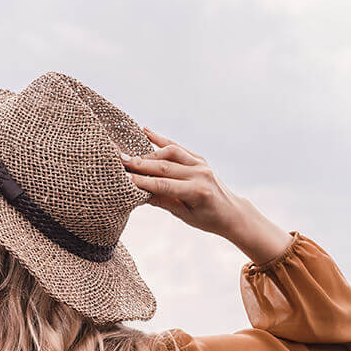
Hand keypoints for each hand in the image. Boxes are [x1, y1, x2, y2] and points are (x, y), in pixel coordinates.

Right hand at [121, 127, 290, 261]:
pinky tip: (145, 131)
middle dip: (140, 164)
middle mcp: (200, 174)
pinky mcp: (199, 158)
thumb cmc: (207, 219)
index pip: (163, 185)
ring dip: (149, 154)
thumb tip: (137, 193)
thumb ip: (163, 202)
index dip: (142, 181)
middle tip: (120, 161)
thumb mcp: (184, 215)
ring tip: (130, 156)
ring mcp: (201, 164)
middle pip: (164, 167)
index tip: (123, 178)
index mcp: (197, 192)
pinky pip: (177, 147)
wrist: (231, 212)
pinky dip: (161, 139)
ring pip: (170, 153)